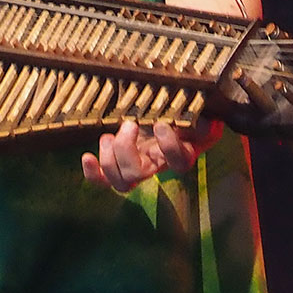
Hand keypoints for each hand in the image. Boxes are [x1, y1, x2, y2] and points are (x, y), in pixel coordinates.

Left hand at [81, 118, 223, 193]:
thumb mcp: (200, 109)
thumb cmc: (187, 110)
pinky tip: (87, 157)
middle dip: (127, 151)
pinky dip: (94, 173)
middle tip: (129, 124)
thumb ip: (204, 114)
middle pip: (139, 174)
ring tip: (110, 135)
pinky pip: (105, 179)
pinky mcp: (121, 165)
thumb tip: (205, 120)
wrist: (173, 114)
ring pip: (121, 182)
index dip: (168, 147)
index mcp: (183, 152)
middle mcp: (160, 165)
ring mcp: (138, 167)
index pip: (179, 160)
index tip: (160, 125)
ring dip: (110, 159)